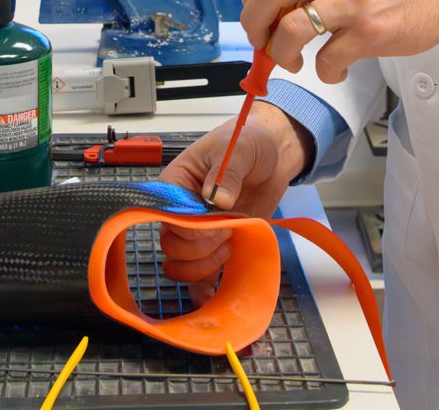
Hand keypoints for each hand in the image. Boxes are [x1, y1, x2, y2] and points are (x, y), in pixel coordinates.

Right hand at [158, 102, 309, 302]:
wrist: (271, 156)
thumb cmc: (247, 143)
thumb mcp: (240, 148)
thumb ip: (228, 171)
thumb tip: (217, 198)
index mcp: (176, 184)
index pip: (167, 216)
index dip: (191, 226)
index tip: (218, 219)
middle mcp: (180, 211)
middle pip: (172, 245)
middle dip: (202, 245)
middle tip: (229, 229)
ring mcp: (197, 232)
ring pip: (181, 264)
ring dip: (205, 264)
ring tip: (230, 244)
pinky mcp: (214, 246)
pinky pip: (199, 276)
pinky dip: (203, 288)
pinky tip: (211, 295)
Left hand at [240, 0, 438, 82]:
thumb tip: (278, 6)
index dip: (250, 3)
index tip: (256, 21)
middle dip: (254, 29)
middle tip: (263, 46)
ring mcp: (351, 2)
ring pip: (290, 30)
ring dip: (282, 55)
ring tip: (294, 62)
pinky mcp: (370, 32)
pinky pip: (328, 60)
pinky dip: (324, 73)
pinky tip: (335, 71)